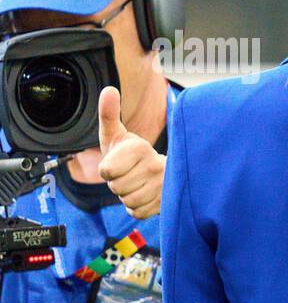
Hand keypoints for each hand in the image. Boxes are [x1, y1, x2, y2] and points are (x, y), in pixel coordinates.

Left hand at [97, 86, 164, 218]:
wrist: (164, 170)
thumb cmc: (132, 153)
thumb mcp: (117, 133)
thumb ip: (109, 113)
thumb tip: (109, 89)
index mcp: (140, 148)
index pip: (106, 171)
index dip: (107, 170)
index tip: (118, 163)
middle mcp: (155, 166)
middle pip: (116, 188)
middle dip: (117, 184)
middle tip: (129, 174)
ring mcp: (163, 186)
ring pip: (127, 201)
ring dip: (127, 196)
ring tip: (138, 184)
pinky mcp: (166, 203)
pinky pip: (137, 212)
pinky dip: (137, 207)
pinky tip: (145, 195)